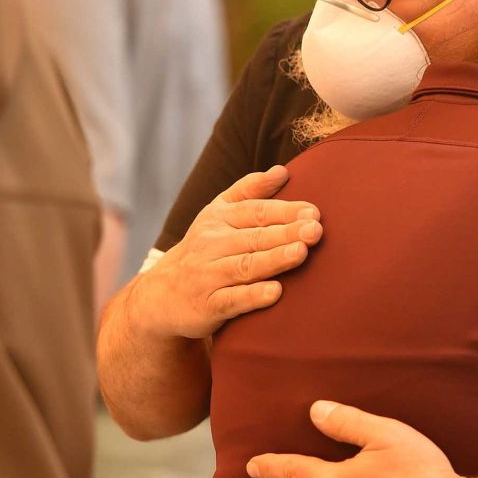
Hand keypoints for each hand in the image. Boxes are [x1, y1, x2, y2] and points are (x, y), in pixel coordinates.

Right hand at [129, 166, 321, 339]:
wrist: (162, 295)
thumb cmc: (204, 249)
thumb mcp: (218, 213)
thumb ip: (249, 190)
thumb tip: (282, 171)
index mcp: (218, 219)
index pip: (256, 212)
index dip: (285, 211)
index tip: (313, 212)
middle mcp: (211, 245)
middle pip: (255, 237)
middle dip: (286, 233)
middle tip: (315, 230)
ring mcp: (207, 276)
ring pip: (245, 266)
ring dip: (274, 260)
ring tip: (301, 253)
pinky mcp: (207, 306)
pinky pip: (232, 300)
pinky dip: (253, 297)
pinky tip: (276, 292)